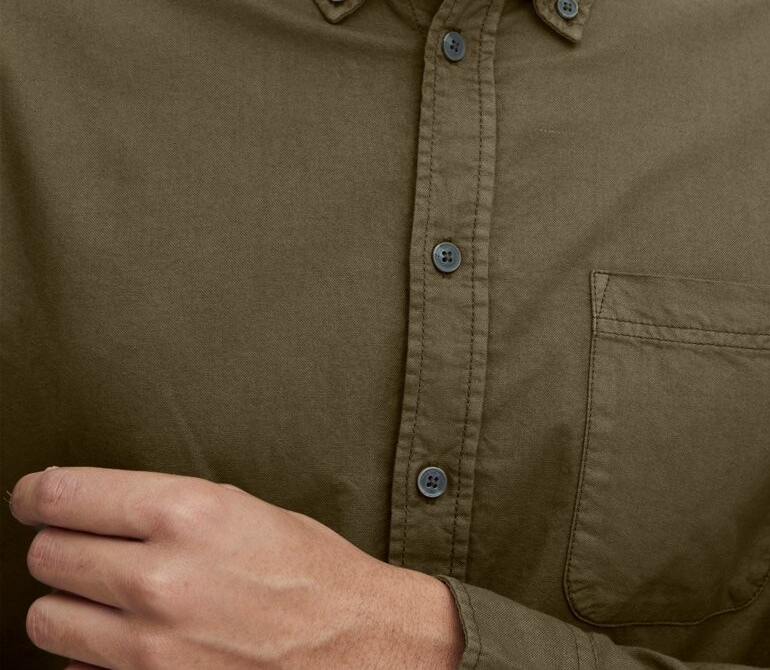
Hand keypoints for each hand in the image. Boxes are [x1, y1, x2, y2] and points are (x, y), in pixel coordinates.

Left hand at [9, 465, 464, 668]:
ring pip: (46, 621)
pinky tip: (127, 646)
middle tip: (78, 548)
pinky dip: (91, 663)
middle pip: (46, 557)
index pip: (65, 496)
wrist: (360, 649)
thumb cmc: (310, 575)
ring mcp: (150, 648)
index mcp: (186, 513)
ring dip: (68, 609)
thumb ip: (163, 510)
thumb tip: (94, 510)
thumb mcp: (240, 510)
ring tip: (102, 601)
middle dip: (57, 550)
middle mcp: (159, 579)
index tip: (32, 497)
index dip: (37, 494)